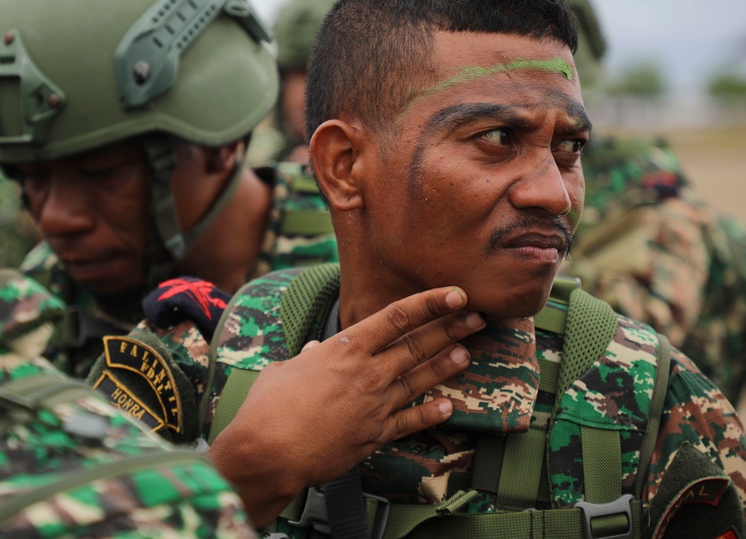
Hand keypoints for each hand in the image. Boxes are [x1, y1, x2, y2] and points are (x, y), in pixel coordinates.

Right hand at [208, 286, 483, 525]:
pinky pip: (409, 422)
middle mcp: (368, 373)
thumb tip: (314, 351)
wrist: (270, 452)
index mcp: (345, 349)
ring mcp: (375, 405)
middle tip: (477, 318)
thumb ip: (306, 357)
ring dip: (445, 365)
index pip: (397, 317)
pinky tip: (447, 407)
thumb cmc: (268, 406)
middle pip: (417, 345)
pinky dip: (429, 415)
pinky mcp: (374, 435)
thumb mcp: (285, 369)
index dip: (430, 303)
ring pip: (419, 380)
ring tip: (467, 353)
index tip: (456, 294)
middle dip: (450, 329)